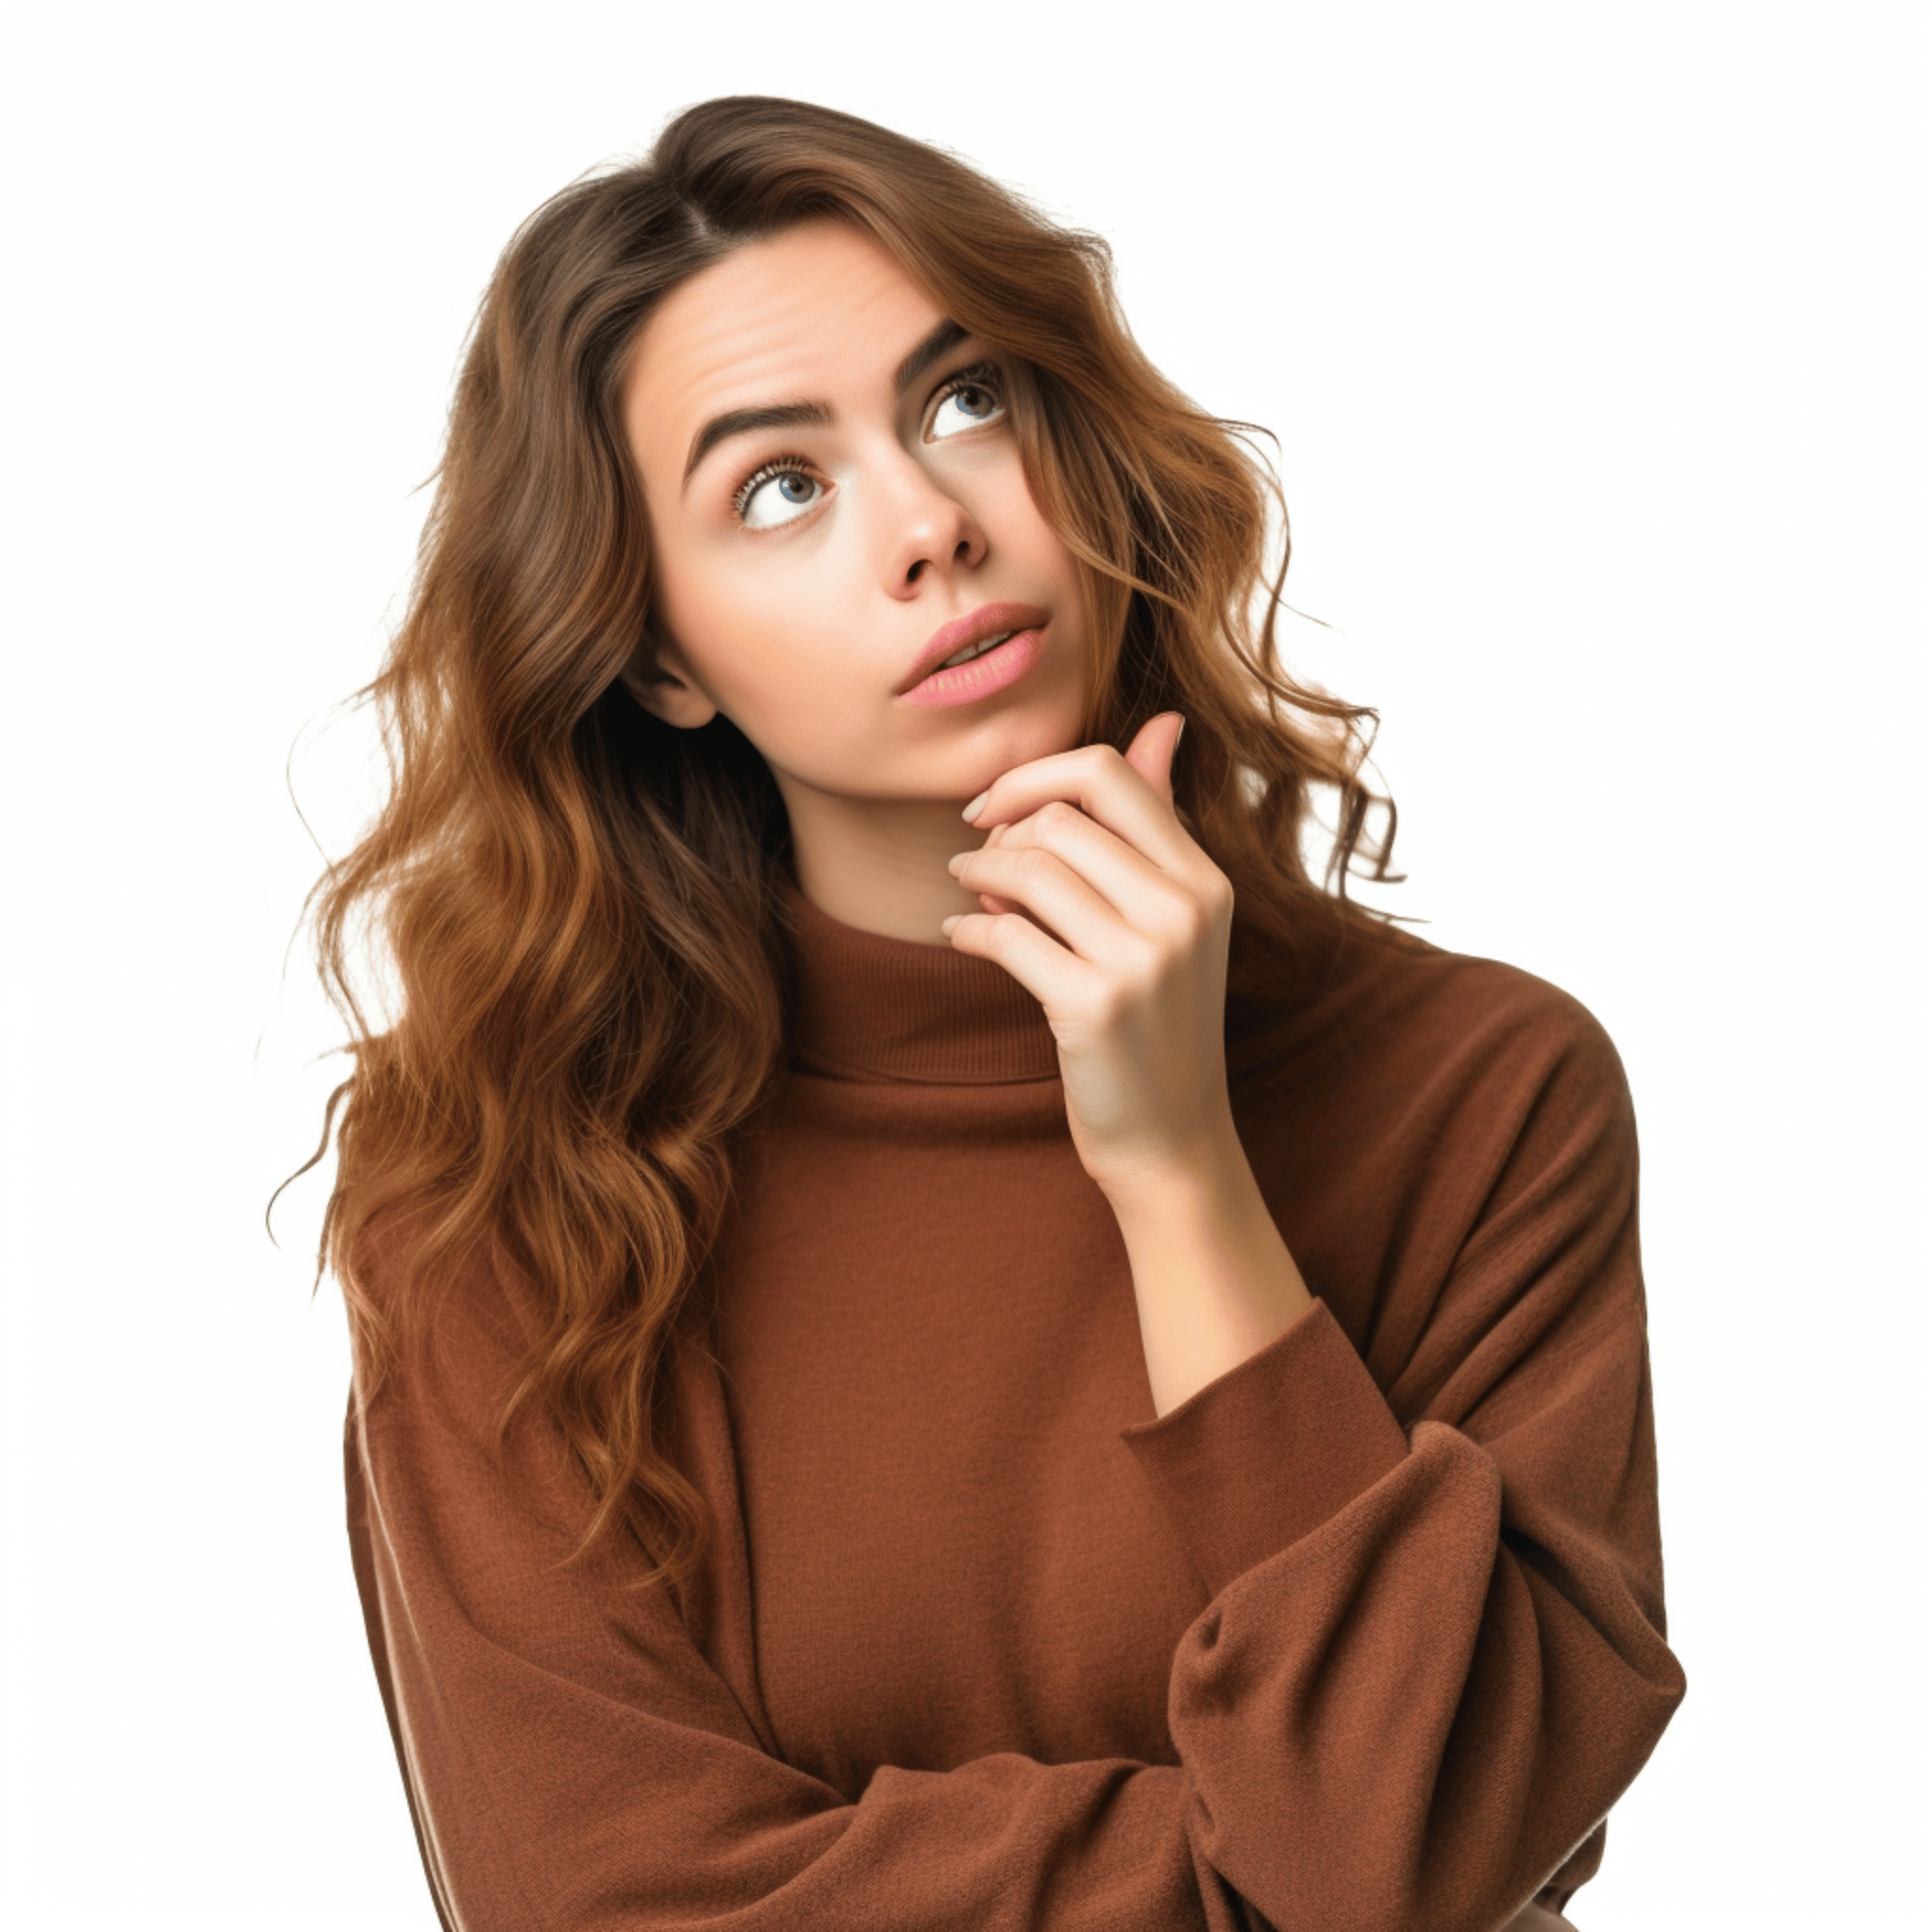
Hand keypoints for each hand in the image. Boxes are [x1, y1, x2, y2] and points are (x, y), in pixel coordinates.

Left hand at [942, 714, 1235, 1196]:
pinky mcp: (1095, 1006)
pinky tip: (962, 938)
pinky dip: (967, 931)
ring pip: (1028, 870)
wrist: (1171, 1140)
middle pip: (1059, 817)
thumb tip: (1166, 722)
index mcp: (1204, 879)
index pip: (1110, 773)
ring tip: (968, 897)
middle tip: (978, 866)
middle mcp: (1183, 910)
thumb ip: (1158, 823)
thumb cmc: (1159, 1022)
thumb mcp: (1176, 919)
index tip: (994, 808)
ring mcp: (1143, 959)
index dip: (1035, 776)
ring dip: (977, 877)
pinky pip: (1004, 936)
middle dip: (1001, 834)